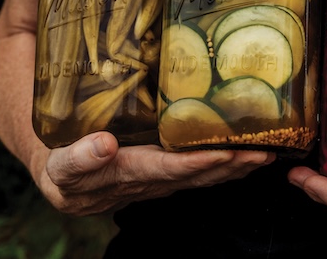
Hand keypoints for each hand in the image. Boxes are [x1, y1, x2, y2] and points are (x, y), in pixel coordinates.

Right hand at [37, 131, 274, 215]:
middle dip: (232, 165)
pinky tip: (246, 153)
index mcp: (127, 176)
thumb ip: (78, 157)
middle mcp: (151, 181)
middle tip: (264, 151)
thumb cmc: (60, 166)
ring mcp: (162, 179)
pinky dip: (225, 163)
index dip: (198, 162)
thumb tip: (103, 145)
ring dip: (236, 166)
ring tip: (267, 152)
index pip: (169, 169)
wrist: (62, 178)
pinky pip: (200, 170)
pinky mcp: (166, 173)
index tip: (227, 152)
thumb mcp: (60, 164)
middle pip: (198, 175)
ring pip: (204, 175)